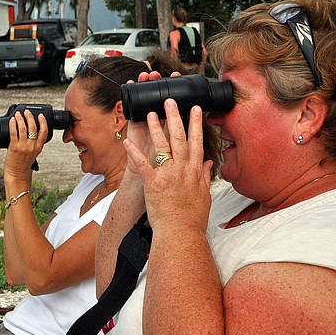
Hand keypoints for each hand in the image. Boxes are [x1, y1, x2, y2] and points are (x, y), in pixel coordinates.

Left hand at [4, 110, 47, 180]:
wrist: (17, 174)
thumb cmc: (24, 164)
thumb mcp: (34, 153)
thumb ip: (34, 144)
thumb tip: (31, 132)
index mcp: (39, 147)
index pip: (44, 131)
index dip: (43, 121)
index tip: (40, 115)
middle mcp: (32, 146)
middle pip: (33, 127)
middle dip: (29, 117)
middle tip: (26, 112)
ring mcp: (23, 146)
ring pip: (23, 128)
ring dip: (20, 118)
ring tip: (18, 114)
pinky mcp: (14, 147)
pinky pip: (14, 132)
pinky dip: (13, 124)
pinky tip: (12, 120)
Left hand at [123, 99, 212, 232]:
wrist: (181, 233)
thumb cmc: (192, 218)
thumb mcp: (204, 195)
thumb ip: (204, 175)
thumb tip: (208, 162)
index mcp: (194, 171)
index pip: (196, 142)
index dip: (196, 124)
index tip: (195, 109)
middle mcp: (182, 169)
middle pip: (178, 138)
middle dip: (174, 117)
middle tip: (170, 101)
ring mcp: (167, 175)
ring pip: (161, 146)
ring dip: (155, 128)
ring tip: (150, 112)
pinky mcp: (153, 183)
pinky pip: (142, 164)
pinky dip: (134, 152)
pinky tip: (127, 141)